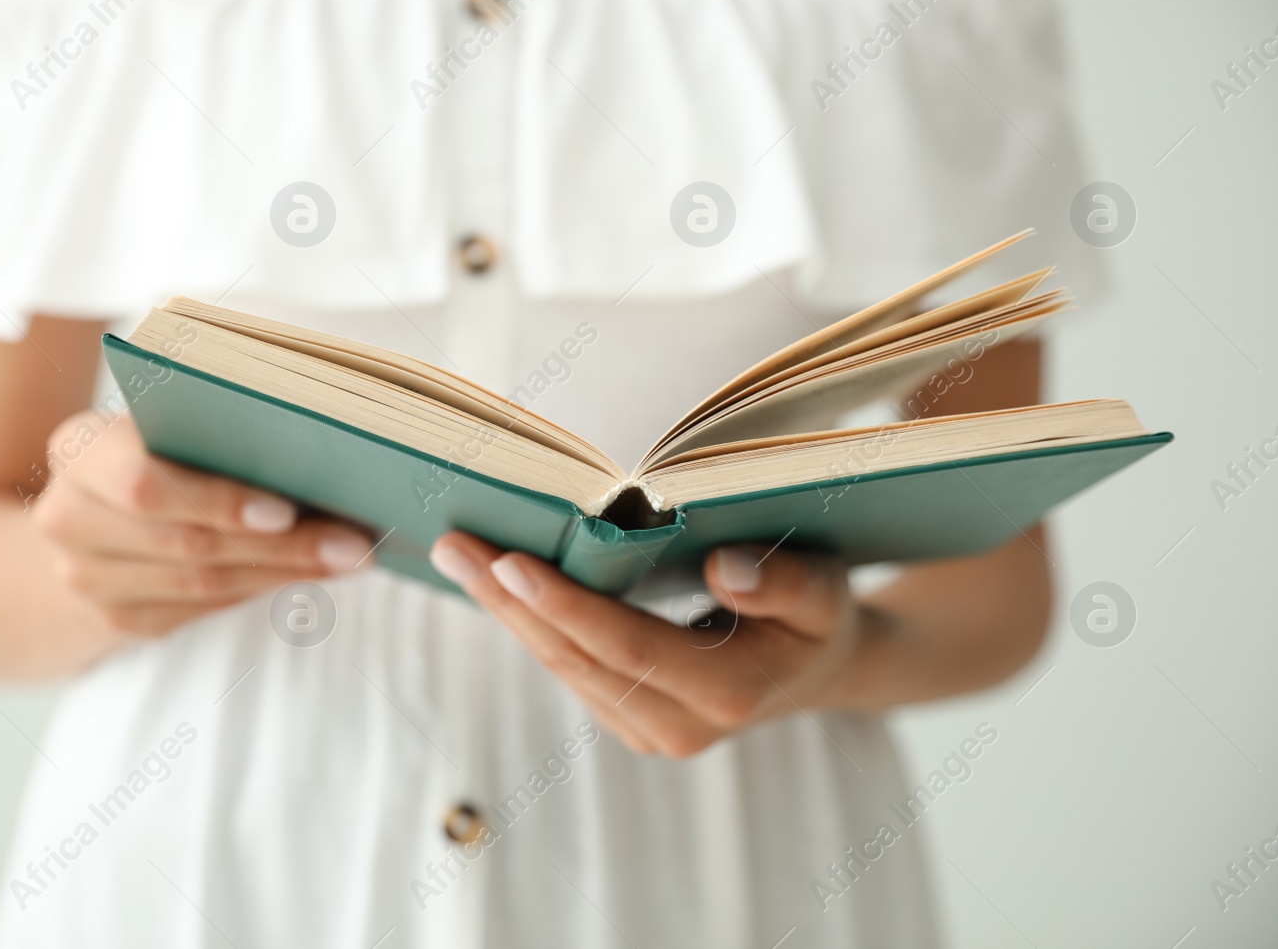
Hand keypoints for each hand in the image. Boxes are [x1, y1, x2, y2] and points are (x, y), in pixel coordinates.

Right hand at [31, 409, 373, 636]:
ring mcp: (85, 577)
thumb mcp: (166, 423)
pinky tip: (308, 575)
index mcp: (77, 449)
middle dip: (281, 546)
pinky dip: (261, 591)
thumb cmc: (154, 447)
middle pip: (187, 543)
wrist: (89, 514)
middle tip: (352, 543)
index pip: (144, 485)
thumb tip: (320, 453)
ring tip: (347, 559)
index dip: (217, 502)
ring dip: (284, 573)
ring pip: (202, 585)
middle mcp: (66, 517)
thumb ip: (214, 431)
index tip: (285, 511)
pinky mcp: (116, 618)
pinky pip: (201, 609)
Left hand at [429, 532, 868, 757]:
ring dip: (507, 611)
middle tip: (453, 545)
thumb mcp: (824, 590)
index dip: (565, 604)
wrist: (821, 668)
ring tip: (459, 554)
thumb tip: (724, 566)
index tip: (508, 560)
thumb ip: (782, 582)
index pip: (628, 646)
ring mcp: (650, 732)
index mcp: (728, 695)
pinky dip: (532, 623)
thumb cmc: (819, 614)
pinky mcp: (628, 720)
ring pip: (562, 666)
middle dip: (509, 601)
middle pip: (576, 658)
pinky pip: (570, 668)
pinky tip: (495, 582)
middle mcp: (679, 728)